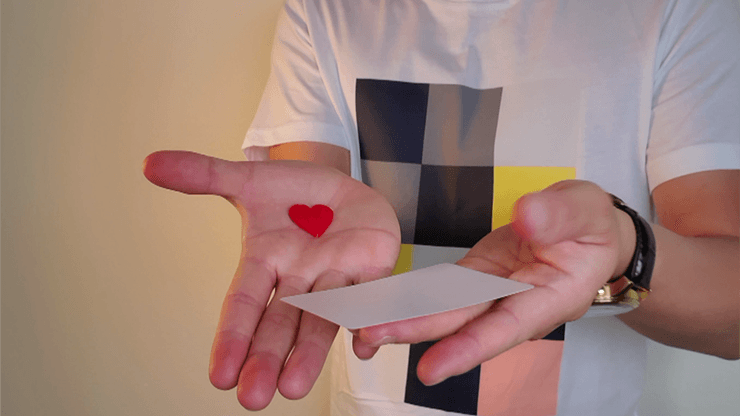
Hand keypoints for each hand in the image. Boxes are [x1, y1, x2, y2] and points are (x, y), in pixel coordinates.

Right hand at [142, 151, 400, 409]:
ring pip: (324, 317)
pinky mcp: (372, 270)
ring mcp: (336, 277)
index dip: (232, 337)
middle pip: (281, 322)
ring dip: (311, 352)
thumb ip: (204, 175)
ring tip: (294, 387)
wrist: (340, 186)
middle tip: (254, 397)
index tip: (218, 376)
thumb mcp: (249, 181)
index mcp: (265, 262)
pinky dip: (369, 321)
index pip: (244, 304)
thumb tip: (149, 163)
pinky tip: (364, 345)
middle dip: (268, 358)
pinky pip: (372, 296)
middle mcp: (298, 280)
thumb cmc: (293, 194)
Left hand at [355, 180, 633, 385]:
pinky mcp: (473, 278)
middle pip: (462, 324)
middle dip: (415, 332)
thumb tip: (526, 217)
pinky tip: (376, 302)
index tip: (431, 368)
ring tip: (358, 326)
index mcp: (549, 297)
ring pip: (444, 311)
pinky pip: (439, 290)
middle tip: (368, 337)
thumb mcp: (587, 210)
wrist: (587, 232)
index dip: (469, 348)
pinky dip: (409, 297)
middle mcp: (514, 304)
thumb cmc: (591, 225)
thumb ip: (559, 215)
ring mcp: (490, 293)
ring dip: (402, 318)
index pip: (506, 327)